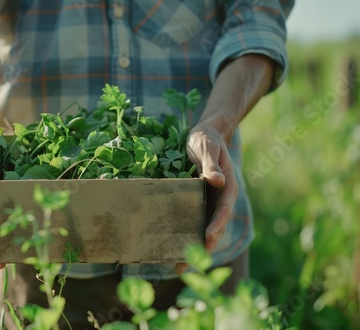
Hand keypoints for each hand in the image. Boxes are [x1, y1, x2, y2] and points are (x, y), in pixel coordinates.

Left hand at [186, 121, 238, 253]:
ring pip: (202, 227)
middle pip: (213, 225)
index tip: (208, 237)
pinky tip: (172, 246)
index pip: (224, 209)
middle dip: (203, 245)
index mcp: (227, 187)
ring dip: (193, 245)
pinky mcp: (196, 201)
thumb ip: (211, 165)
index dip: (217, 224)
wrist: (205, 134)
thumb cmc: (207, 139)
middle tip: (189, 264)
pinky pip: (192, 219)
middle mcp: (219, 198)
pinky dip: (185, 233)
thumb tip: (218, 181)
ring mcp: (208, 201)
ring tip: (178, 266)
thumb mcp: (208, 148)